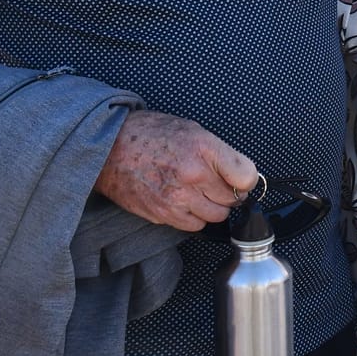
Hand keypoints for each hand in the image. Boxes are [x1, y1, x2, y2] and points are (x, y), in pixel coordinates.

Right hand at [94, 109, 256, 231]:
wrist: (109, 149)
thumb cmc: (149, 135)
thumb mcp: (192, 130)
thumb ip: (218, 153)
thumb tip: (240, 173)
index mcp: (204, 148)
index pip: (246, 175)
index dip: (247, 179)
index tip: (241, 179)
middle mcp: (193, 174)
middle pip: (232, 199)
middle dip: (229, 193)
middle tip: (217, 184)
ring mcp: (178, 197)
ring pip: (216, 215)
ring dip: (213, 207)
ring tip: (199, 193)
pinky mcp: (163, 214)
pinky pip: (194, 225)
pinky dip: (194, 217)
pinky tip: (185, 202)